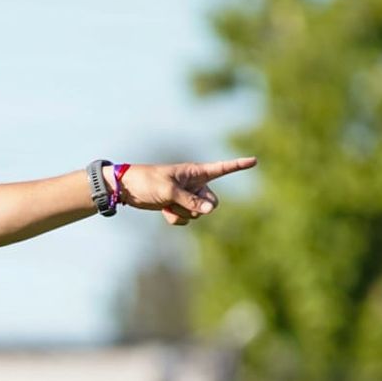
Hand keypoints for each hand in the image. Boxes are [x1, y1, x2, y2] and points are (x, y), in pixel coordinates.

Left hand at [118, 157, 256, 224]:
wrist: (128, 189)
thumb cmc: (147, 181)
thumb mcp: (169, 190)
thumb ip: (190, 201)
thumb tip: (209, 211)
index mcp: (195, 172)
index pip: (221, 169)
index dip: (238, 166)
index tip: (254, 161)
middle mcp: (194, 184)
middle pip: (212, 203)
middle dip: (199, 207)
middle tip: (181, 202)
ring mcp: (186, 197)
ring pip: (197, 214)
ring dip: (183, 213)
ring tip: (167, 203)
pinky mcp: (177, 207)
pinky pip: (185, 219)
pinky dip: (175, 218)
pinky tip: (164, 210)